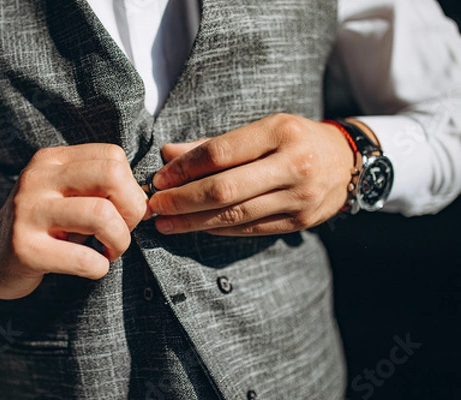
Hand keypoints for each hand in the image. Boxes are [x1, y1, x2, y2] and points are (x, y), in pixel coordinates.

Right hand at [0, 144, 147, 299]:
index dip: (132, 188)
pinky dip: (99, 267)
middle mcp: (38, 178)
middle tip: (124, 232)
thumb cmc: (44, 226)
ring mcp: (28, 212)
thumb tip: (148, 200)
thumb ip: (100, 189)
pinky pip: (83, 258)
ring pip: (101, 215)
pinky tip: (93, 267)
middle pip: (112, 176)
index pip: (113, 157)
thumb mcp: (66, 196)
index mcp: (52, 160)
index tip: (125, 212)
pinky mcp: (25, 248)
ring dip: (120, 241)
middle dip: (133, 210)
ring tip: (110, 251)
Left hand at [148, 113, 355, 235]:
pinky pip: (249, 229)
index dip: (184, 169)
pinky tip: (197, 227)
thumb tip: (169, 155)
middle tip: (155, 207)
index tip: (160, 179)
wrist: (349, 163)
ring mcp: (299, 197)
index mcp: (280, 132)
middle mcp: (293, 165)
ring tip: (166, 223)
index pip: (219, 153)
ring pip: (234, 215)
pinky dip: (219, 229)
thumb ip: (214, 144)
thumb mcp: (262, 129)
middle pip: (224, 189)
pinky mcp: (300, 222)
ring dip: (194, 222)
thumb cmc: (296, 140)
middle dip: (182, 200)